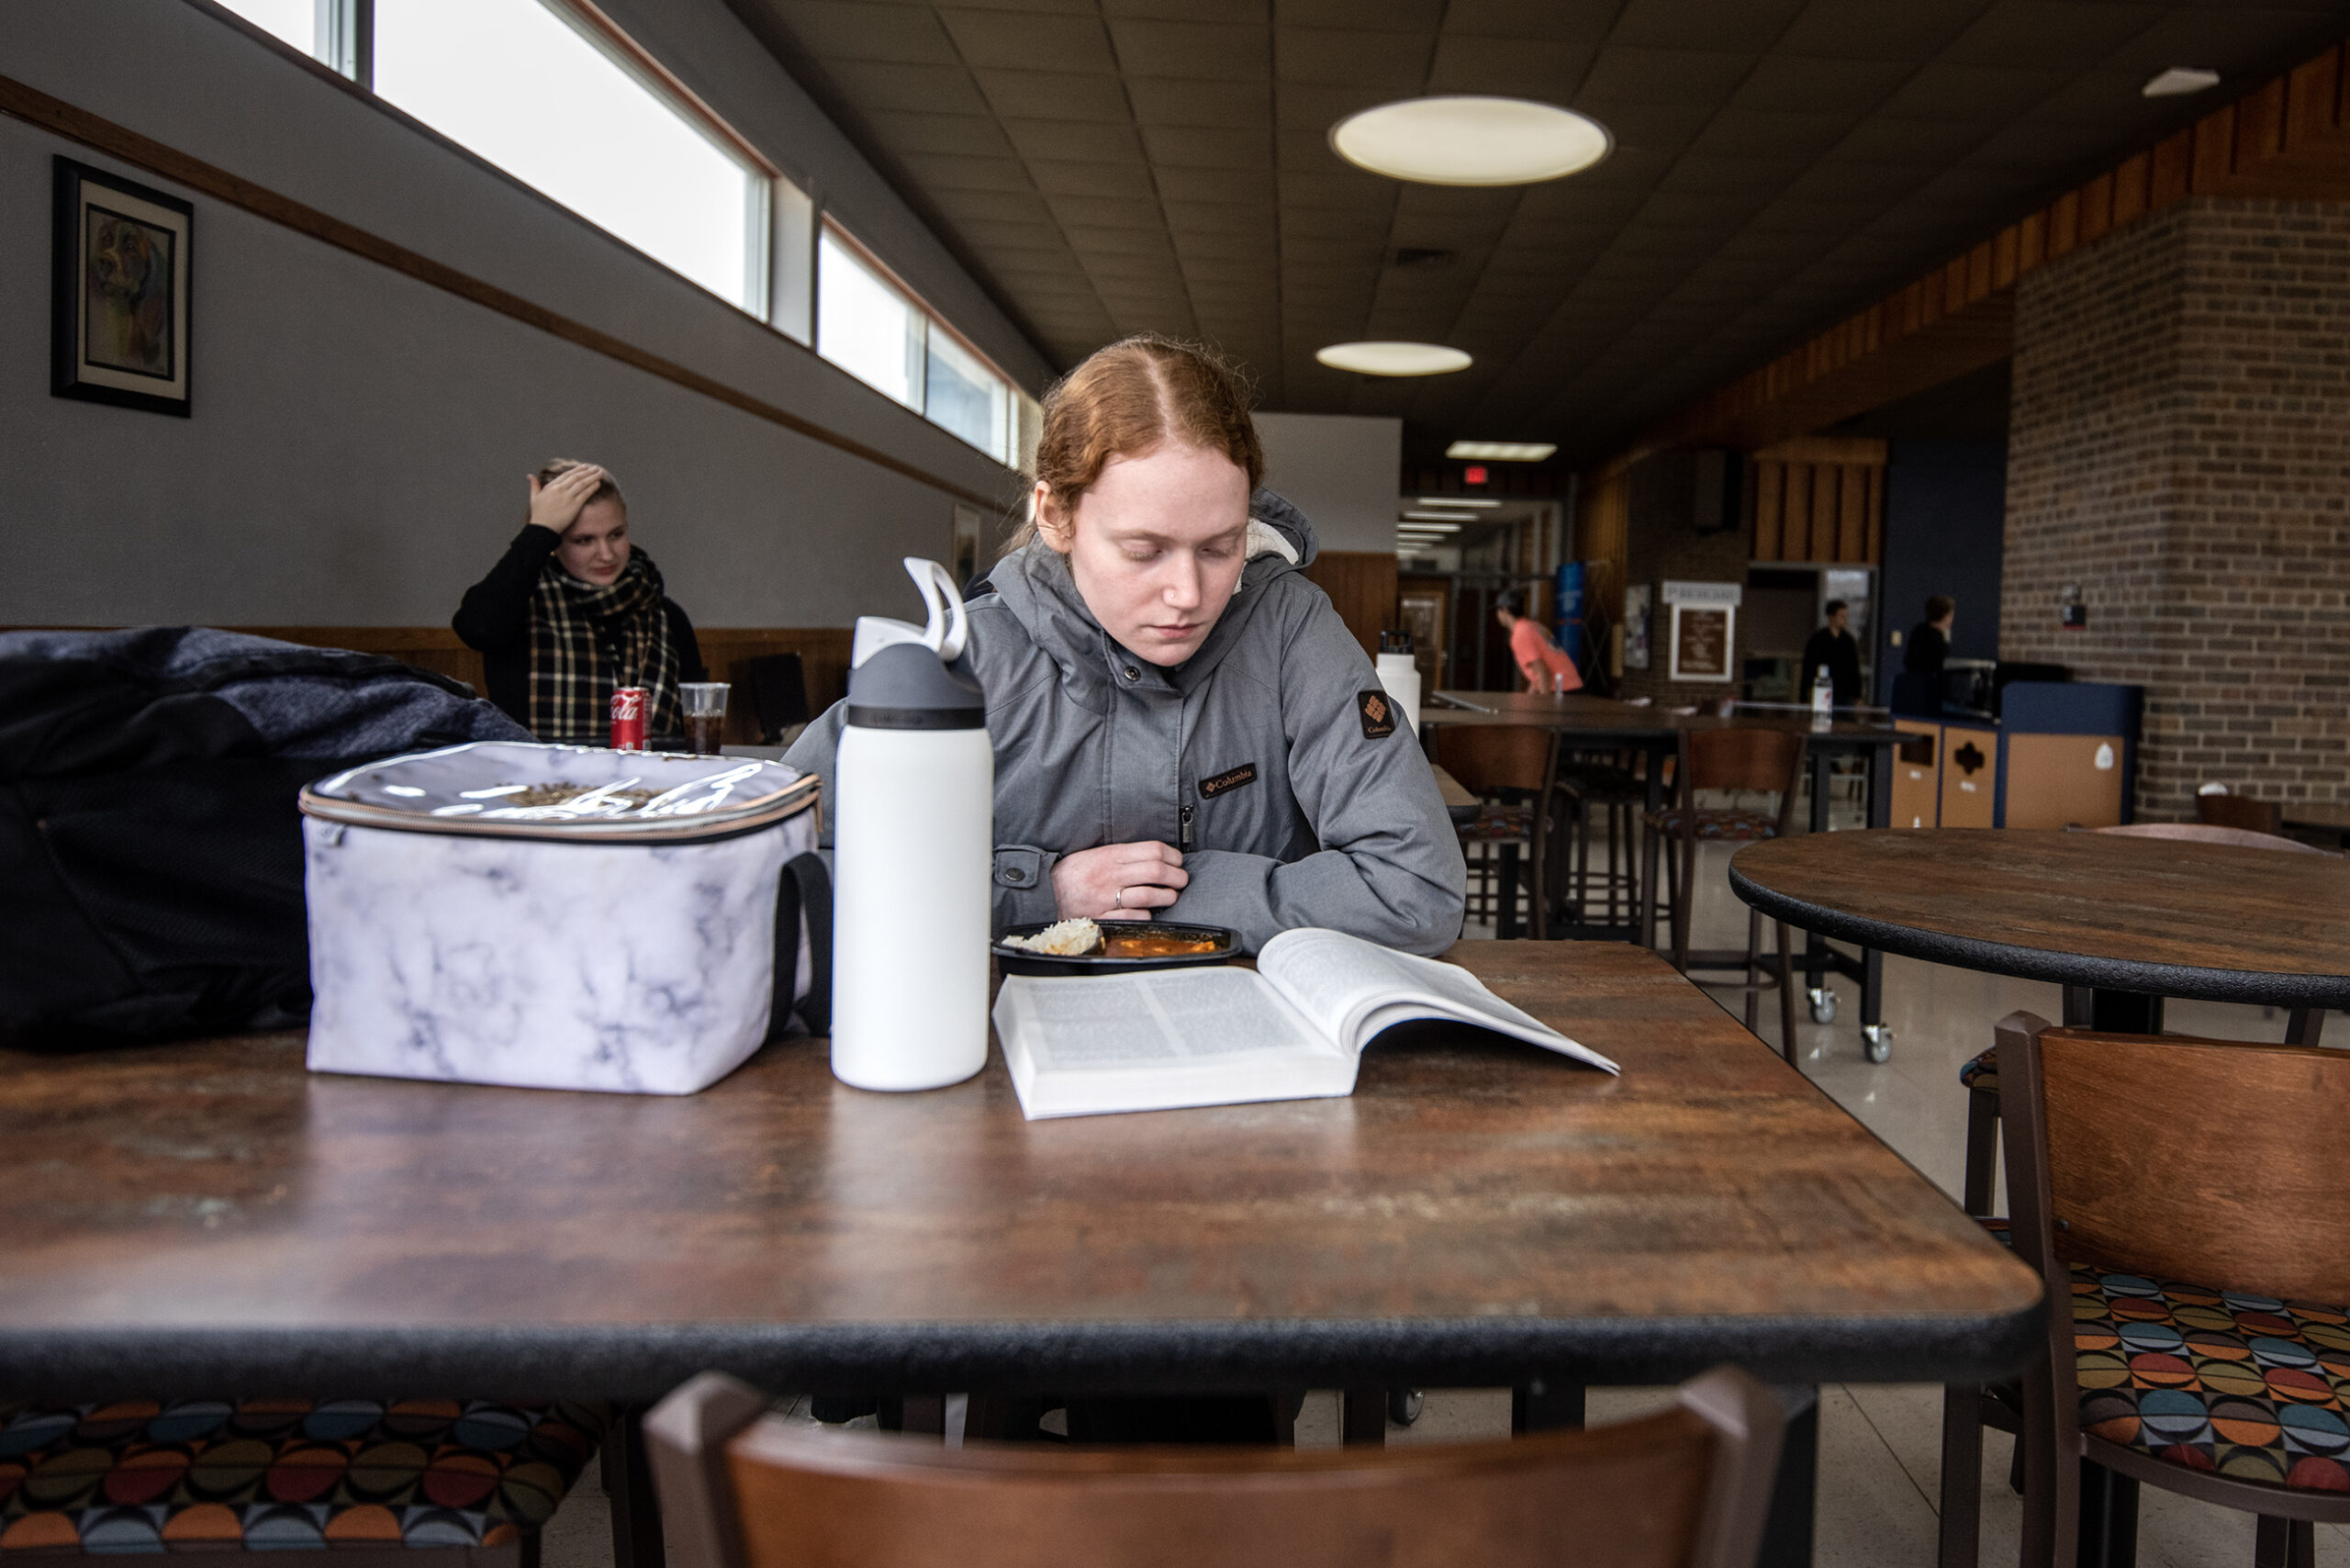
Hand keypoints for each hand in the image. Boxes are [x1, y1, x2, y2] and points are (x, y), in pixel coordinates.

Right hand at [526, 465, 603, 536]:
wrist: (543, 528)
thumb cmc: (538, 515)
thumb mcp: (534, 497)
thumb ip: (534, 485)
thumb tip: (530, 475)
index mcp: (551, 486)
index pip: (566, 475)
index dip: (577, 470)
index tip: (584, 467)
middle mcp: (560, 489)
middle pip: (576, 477)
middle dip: (587, 471)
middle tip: (596, 468)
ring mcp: (567, 496)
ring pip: (582, 483)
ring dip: (592, 477)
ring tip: (600, 473)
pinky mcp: (574, 505)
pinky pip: (585, 494)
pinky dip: (592, 487)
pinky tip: (598, 483)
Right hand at [1051, 841, 1186, 920]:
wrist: (1046, 892)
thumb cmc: (1074, 873)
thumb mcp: (1096, 853)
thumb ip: (1123, 854)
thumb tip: (1156, 857)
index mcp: (1110, 855)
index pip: (1153, 850)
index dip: (1173, 856)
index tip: (1177, 861)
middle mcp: (1111, 875)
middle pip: (1156, 871)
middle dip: (1177, 876)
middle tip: (1181, 880)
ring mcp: (1107, 897)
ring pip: (1149, 895)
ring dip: (1167, 897)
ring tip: (1171, 896)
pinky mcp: (1103, 917)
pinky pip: (1134, 917)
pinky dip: (1147, 915)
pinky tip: (1149, 912)